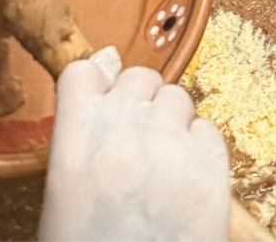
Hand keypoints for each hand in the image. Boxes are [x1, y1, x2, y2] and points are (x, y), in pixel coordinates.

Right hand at [40, 48, 228, 241]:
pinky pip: (208, 130)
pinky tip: (186, 181)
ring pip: (177, 98)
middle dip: (137, 103)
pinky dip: (199, 147)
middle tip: (134, 141)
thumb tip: (100, 78)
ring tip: (162, 164)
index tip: (101, 94)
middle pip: (137, 78)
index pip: (83, 72)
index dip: (95, 81)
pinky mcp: (212, 169)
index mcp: (75, 142)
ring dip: (169, 121)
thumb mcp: (62, 202)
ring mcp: (172, 146)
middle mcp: (124, 131)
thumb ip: (79, 142)